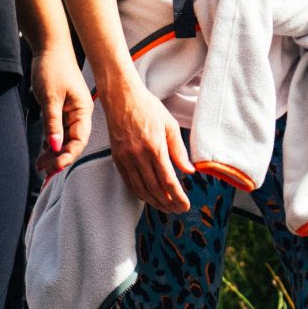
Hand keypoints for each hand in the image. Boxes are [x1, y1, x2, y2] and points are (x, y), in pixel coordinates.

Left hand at [29, 43, 91, 179]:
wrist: (49, 48)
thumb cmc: (52, 69)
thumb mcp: (50, 98)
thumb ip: (53, 123)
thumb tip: (55, 147)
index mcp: (82, 111)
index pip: (78, 140)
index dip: (68, 155)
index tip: (54, 167)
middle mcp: (78, 115)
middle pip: (72, 143)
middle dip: (59, 159)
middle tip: (44, 172)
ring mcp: (69, 113)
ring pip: (64, 140)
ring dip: (53, 154)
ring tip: (39, 166)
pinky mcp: (60, 111)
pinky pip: (57, 132)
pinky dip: (50, 143)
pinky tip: (41, 154)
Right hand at [96, 70, 194, 214]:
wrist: (121, 98)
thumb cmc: (148, 108)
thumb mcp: (170, 125)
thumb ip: (179, 150)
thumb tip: (190, 171)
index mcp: (154, 147)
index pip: (168, 180)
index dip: (178, 196)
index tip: (185, 205)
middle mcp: (138, 155)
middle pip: (154, 189)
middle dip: (168, 203)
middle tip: (178, 210)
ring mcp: (125, 158)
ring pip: (140, 189)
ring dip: (154, 202)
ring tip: (166, 208)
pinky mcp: (117, 158)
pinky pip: (129, 182)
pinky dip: (139, 193)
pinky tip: (148, 197)